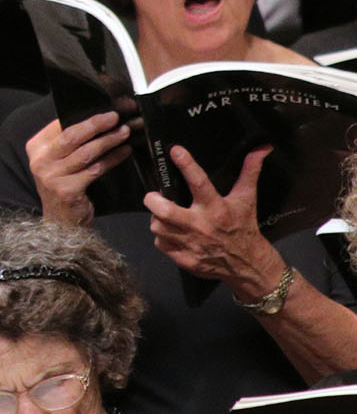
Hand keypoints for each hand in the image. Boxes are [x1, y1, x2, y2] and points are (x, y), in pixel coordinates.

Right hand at [26, 111, 130, 225]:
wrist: (60, 222)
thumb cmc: (63, 186)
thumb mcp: (56, 162)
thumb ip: (67, 143)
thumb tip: (96, 121)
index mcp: (35, 148)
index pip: (60, 125)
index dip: (84, 117)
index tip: (105, 113)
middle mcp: (40, 162)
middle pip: (72, 136)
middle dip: (96, 124)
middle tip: (115, 118)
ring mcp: (51, 177)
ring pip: (86, 152)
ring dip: (108, 140)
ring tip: (124, 133)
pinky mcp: (67, 190)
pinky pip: (95, 169)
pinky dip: (112, 159)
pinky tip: (123, 153)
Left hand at [144, 144, 273, 282]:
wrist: (248, 265)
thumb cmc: (244, 227)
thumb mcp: (247, 198)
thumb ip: (250, 172)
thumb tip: (261, 149)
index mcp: (216, 208)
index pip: (199, 182)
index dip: (186, 164)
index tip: (175, 150)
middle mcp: (201, 226)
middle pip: (165, 211)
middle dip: (153, 200)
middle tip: (154, 195)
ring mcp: (191, 245)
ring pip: (158, 227)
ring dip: (156, 218)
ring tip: (163, 213)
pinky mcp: (184, 259)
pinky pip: (161, 244)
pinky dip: (162, 237)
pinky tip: (170, 232)